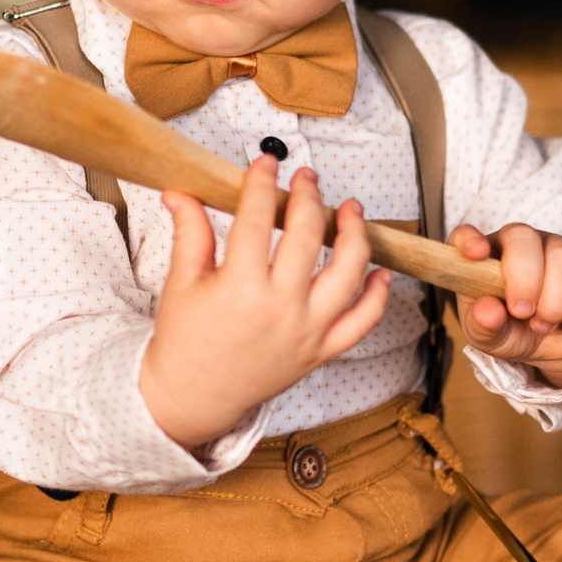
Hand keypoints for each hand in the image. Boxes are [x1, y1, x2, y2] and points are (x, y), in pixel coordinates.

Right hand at [139, 156, 392, 447]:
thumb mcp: (181, 283)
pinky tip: (381, 271)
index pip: (255, 219)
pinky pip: (362, 322)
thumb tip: (180, 191)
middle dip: (308, 197)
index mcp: (239, 287)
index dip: (261, 183)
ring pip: (347, 274)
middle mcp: (279, 308)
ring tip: (352, 210)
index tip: (266, 163)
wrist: (192, 398)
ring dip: (356, 236)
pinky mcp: (320, 351)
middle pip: (306, 236)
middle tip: (306, 178)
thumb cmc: (184, 342)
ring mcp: (305, 331)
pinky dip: (378, 296)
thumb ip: (189, 232)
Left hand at [449, 223, 561, 388]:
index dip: (469, 239)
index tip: (476, 254)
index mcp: (483, 258)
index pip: (466, 235)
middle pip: (523, 237)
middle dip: (525, 279)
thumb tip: (487, 311)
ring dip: (556, 299)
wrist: (552, 346)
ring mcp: (556, 249)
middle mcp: (519, 244)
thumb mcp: (490, 337)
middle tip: (523, 313)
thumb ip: (483, 325)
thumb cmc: (511, 330)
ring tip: (545, 325)